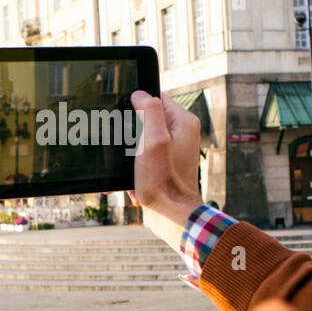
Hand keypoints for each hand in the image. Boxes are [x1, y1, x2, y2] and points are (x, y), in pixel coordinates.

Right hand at [129, 91, 202, 254]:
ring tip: (134, 168)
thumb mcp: (154, 141)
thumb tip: (140, 94)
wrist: (170, 216)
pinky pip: (144, 157)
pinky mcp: (166, 165)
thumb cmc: (164, 182)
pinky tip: (135, 180)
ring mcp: (174, 150)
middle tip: (131, 150)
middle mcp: (182, 133)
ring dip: (131, 154)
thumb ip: (149, 111)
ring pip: (142, 140)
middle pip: (147, 119)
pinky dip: (136, 168)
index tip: (129, 122)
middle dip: (131, 134)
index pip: (155, 98)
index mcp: (183, 122)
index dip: (137, 107)